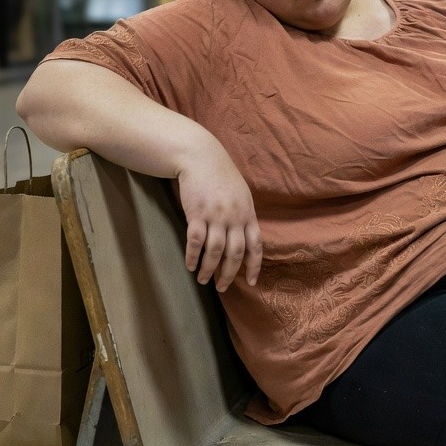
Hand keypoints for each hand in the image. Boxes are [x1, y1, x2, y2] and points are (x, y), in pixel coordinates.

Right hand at [176, 141, 262, 292]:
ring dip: (209, 269)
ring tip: (203, 280)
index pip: (256, 246)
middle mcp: (235, 218)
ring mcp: (216, 216)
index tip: (251, 282)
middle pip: (235, 254)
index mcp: (248, 214)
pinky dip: (192, 256)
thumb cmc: (222, 176)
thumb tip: (246, 237)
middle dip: (229, 274)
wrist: (202, 157)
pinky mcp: (197, 214)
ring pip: (215, 251)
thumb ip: (245, 216)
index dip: (255, 266)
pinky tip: (190, 265)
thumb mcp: (242, 195)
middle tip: (222, 288)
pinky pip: (195, 241)